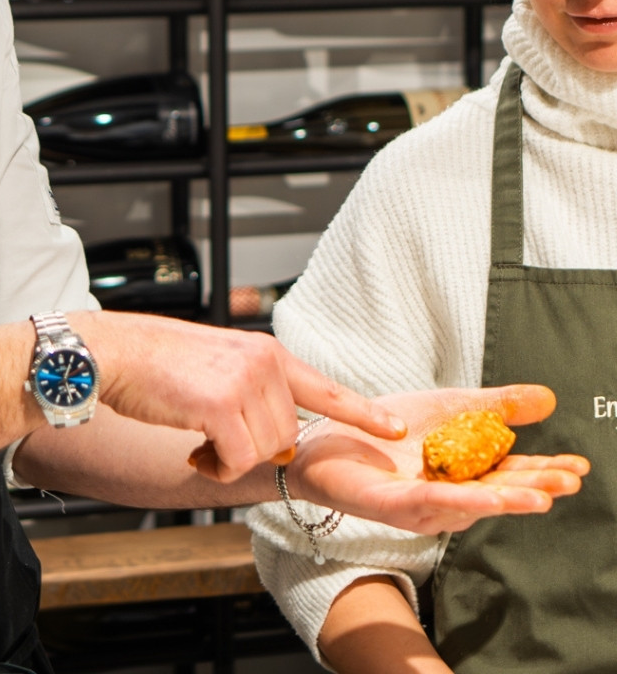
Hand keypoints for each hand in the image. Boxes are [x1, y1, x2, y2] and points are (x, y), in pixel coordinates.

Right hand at [76, 311, 406, 481]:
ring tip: (198, 438)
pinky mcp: (221, 404)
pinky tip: (193, 449)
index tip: (393, 428)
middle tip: (213, 441)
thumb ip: (253, 389)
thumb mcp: (218, 363)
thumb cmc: (157, 362)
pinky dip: (216, 466)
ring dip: (231, 457)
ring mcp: (244, 382)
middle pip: (287, 435)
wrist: (115, 351)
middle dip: (253, 448)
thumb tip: (276, 433)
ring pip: (264, 450)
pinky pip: (238, 459)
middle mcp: (262, 363)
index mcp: (265, 352)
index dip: (361, 412)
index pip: (324, 387)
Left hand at [285, 384, 588, 533]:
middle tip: (570, 482)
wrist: (324, 434)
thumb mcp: (449, 407)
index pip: (511, 474)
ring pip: (467, 505)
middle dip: (535, 488)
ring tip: (540, 498)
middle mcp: (447, 496)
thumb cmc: (385, 430)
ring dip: (504, 501)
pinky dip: (451, 500)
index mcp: (463, 474)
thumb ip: (495, 406)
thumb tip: (548, 398)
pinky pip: (422, 502)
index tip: (578, 466)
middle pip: (497, 493)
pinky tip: (478, 498)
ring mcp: (418, 504)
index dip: (544, 472)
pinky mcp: (386, 504)